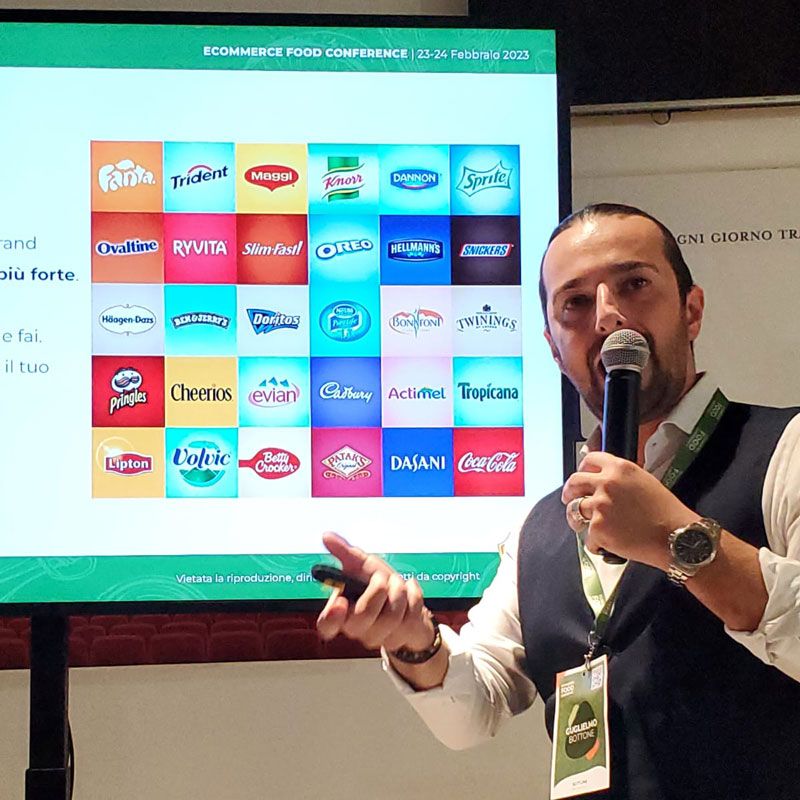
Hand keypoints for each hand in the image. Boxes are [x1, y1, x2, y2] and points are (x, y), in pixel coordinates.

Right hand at [316, 532, 434, 652]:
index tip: (340, 602)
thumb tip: (326, 536)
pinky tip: (409, 591)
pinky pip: (411, 614)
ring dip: (398, 590)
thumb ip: (344, 552)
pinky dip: (413, 594)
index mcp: (340, 611)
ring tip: (396, 583)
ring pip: (391, 616)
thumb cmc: (378, 583)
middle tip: (382, 578)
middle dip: (378, 589)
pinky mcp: (402, 636)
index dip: (332, 618)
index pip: (327, 625)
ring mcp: (379, 635)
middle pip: (363, 617)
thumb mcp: (362, 565)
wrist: (405, 598)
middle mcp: (356, 628)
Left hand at [561, 452, 700, 568]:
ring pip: (574, 510)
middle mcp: (606, 484)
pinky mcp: (598, 528)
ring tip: (584, 526)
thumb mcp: (645, 482)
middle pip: (574, 482)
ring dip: (577, 519)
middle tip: (569, 498)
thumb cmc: (668, 513)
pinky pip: (588, 537)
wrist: (678, 538)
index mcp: (619, 468)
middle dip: (569, 492)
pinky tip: (609, 545)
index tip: (582, 475)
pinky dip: (596, 543)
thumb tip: (605, 481)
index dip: (583, 468)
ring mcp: (600, 506)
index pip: (590, 459)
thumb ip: (622, 479)